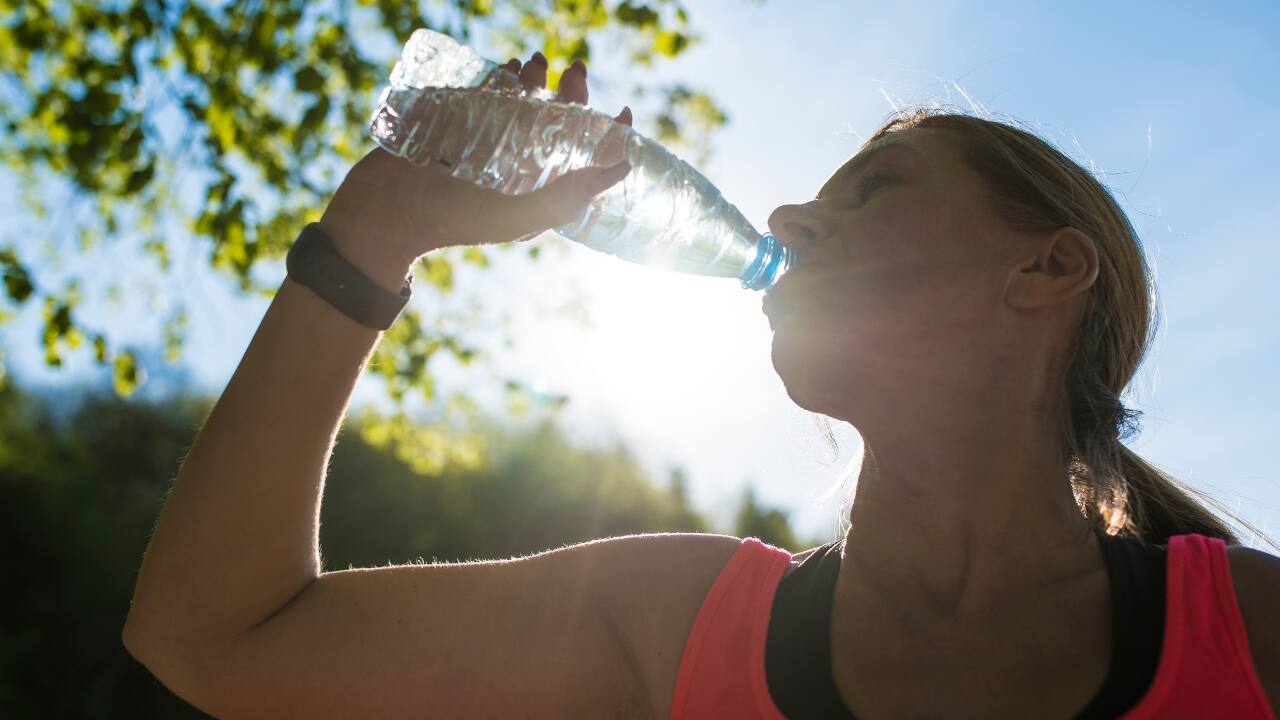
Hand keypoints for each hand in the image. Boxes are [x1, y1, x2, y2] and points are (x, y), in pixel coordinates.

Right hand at [319, 51, 634, 288]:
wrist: (389, 209)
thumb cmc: (457, 220)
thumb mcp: (522, 215)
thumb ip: (570, 195)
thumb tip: (625, 169)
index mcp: (538, 191)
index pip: (582, 159)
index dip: (606, 135)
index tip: (621, 110)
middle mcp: (519, 167)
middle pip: (558, 122)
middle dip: (572, 93)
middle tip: (575, 70)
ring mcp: (488, 142)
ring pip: (526, 103)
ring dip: (537, 78)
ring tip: (538, 62)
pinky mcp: (460, 122)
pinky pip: (489, 93)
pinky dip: (503, 76)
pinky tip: (510, 67)